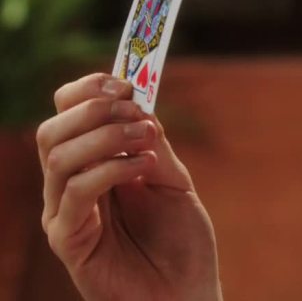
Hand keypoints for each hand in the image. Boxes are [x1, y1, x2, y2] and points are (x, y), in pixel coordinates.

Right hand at [36, 73, 222, 300]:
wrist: (188, 293)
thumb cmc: (182, 241)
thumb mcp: (173, 180)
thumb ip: (154, 144)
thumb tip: (140, 104)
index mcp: (92, 165)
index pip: (67, 116)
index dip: (88, 91)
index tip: (123, 83)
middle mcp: (70, 186)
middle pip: (52, 129)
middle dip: (93, 109)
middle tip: (134, 110)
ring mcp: (64, 213)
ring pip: (58, 155)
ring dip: (106, 136)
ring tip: (147, 140)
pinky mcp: (68, 240)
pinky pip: (75, 191)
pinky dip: (111, 168)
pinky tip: (145, 167)